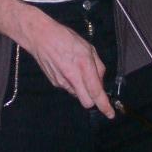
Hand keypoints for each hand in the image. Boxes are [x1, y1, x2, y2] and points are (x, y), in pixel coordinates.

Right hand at [0, 0, 114, 117]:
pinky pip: (69, 88)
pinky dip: (72, 83)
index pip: (96, 92)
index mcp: (84, 66)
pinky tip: (67, 69)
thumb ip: (98, 66)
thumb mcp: (88, 48)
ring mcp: (62, 82)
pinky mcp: (54, 83)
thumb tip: (100, 81)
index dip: (105, 106)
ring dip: (82, 88)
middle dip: (92, 99)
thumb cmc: (66, 38)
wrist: (41, 37)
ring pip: (77, 95)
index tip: (110, 114)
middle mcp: (73, 77)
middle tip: (94, 87)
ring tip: (77, 69)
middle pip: (87, 102)